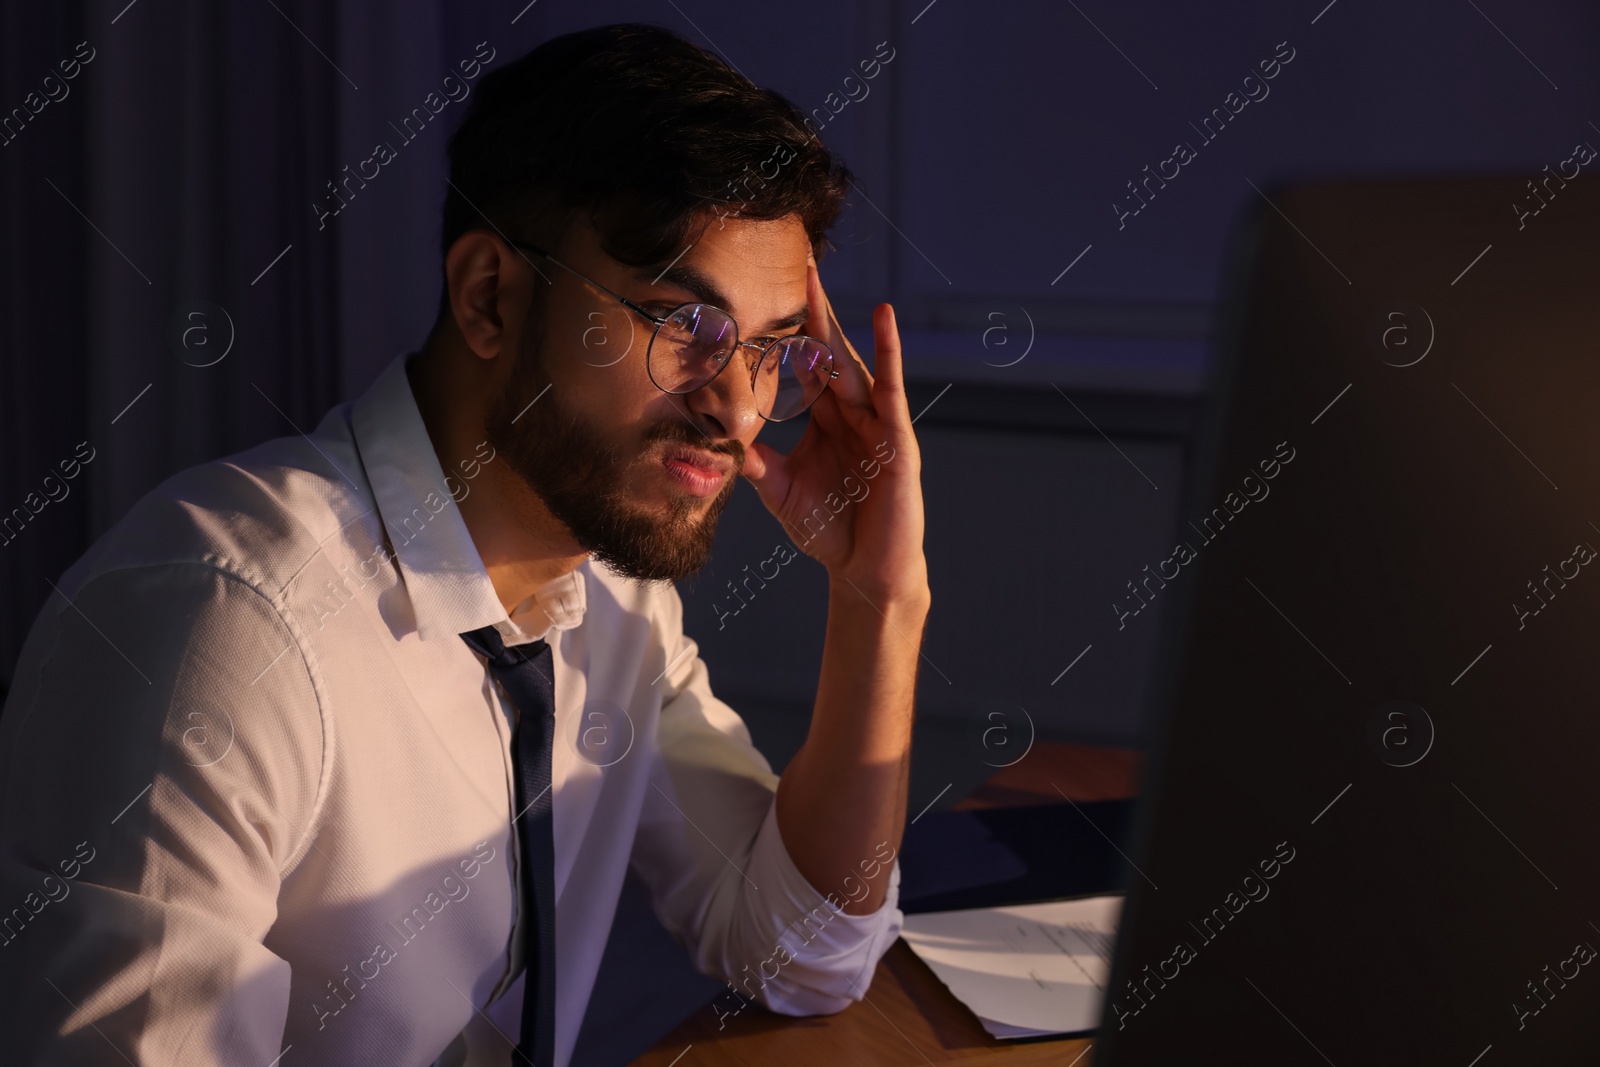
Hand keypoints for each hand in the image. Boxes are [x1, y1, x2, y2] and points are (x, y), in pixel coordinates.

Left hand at [741, 252, 927, 605]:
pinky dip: (889, 351)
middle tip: (794, 262)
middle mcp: (851, 414)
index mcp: (825, 422)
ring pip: (852, 362)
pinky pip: (891, 387)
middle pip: (827, 353)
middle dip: (810, 310)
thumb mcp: (780, 490)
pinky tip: (884, 317)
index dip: (785, 334)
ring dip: (836, 320)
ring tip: (817, 280)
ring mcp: (876, 422)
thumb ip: (755, 461)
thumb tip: (715, 438)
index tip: (762, 296)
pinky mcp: (897, 437)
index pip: (803, 368)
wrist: (864, 571)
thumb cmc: (830, 530)